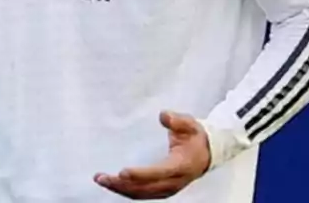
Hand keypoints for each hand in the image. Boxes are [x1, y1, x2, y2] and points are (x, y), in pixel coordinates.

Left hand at [94, 111, 210, 198]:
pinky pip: (142, 193)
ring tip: (101, 180)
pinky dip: (126, 190)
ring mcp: (168, 188)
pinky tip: (112, 184)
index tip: (123, 172)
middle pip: (146, 188)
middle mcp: (174, 181)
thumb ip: (178, 120)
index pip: (159, 173)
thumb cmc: (195, 137)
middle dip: (123, 184)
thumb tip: (164, 115)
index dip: (141, 174)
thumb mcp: (191, 124)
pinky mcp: (162, 189)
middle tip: (102, 177)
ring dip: (121, 189)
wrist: (207, 154)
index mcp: (181, 166)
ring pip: (142, 193)